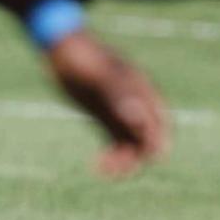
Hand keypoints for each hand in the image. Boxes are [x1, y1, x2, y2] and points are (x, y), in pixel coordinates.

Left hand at [46, 31, 170, 177]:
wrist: (59, 49)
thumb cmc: (81, 58)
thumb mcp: (99, 78)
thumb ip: (120, 97)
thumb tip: (139, 120)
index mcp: (140, 89)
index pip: (160, 121)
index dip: (158, 140)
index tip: (149, 158)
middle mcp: (134, 101)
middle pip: (147, 136)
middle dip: (137, 155)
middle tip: (118, 170)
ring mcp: (119, 109)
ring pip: (130, 142)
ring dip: (123, 160)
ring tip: (103, 170)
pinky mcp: (104, 116)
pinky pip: (115, 141)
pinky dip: (111, 155)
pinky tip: (97, 165)